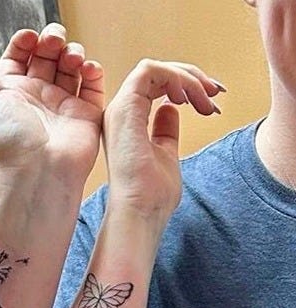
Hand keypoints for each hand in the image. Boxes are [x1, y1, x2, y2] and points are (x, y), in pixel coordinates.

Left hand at [0, 24, 104, 187]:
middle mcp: (37, 99)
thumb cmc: (10, 144)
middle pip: (46, 58)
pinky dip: (93, 72)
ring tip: (70, 57)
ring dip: (72, 53)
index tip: (30, 37)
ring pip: (70, 68)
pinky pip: (93, 87)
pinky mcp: (85, 115)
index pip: (18, 58)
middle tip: (53, 41)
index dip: (24, 42)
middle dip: (51, 42)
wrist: (39, 172)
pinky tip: (86, 68)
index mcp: (12, 95)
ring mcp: (62, 106)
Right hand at [103, 59, 225, 221]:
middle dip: (190, 78)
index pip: (153, 88)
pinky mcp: (125, 108)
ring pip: (152, 69)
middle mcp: (120, 114)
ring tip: (207, 97)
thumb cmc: (152, 195)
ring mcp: (120, 110)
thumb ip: (166, 131)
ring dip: (186, 77)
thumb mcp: (166, 153)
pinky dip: (175, 77)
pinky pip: (149, 72)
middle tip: (215, 92)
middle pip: (154, 75)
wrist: (141, 211)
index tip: (211, 102)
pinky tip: (190, 96)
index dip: (185, 87)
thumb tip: (171, 110)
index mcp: (128, 124)